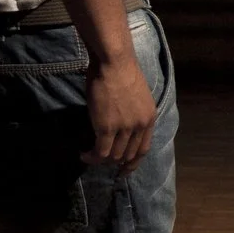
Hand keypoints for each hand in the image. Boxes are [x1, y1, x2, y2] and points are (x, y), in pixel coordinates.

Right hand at [84, 56, 157, 171]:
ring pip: (114, 156)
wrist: (114, 62)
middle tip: (100, 160)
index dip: (133, 163)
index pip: (143, 149)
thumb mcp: (136, 96)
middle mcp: (140, 126)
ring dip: (100, 160)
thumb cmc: (122, 72)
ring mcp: (125, 128)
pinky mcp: (107, 127)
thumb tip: (121, 127)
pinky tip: (84, 154)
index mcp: (149, 118)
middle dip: (114, 162)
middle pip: (128, 155)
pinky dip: (92, 157)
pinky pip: (100, 151)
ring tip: (89, 156)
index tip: (123, 170)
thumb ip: (133, 113)